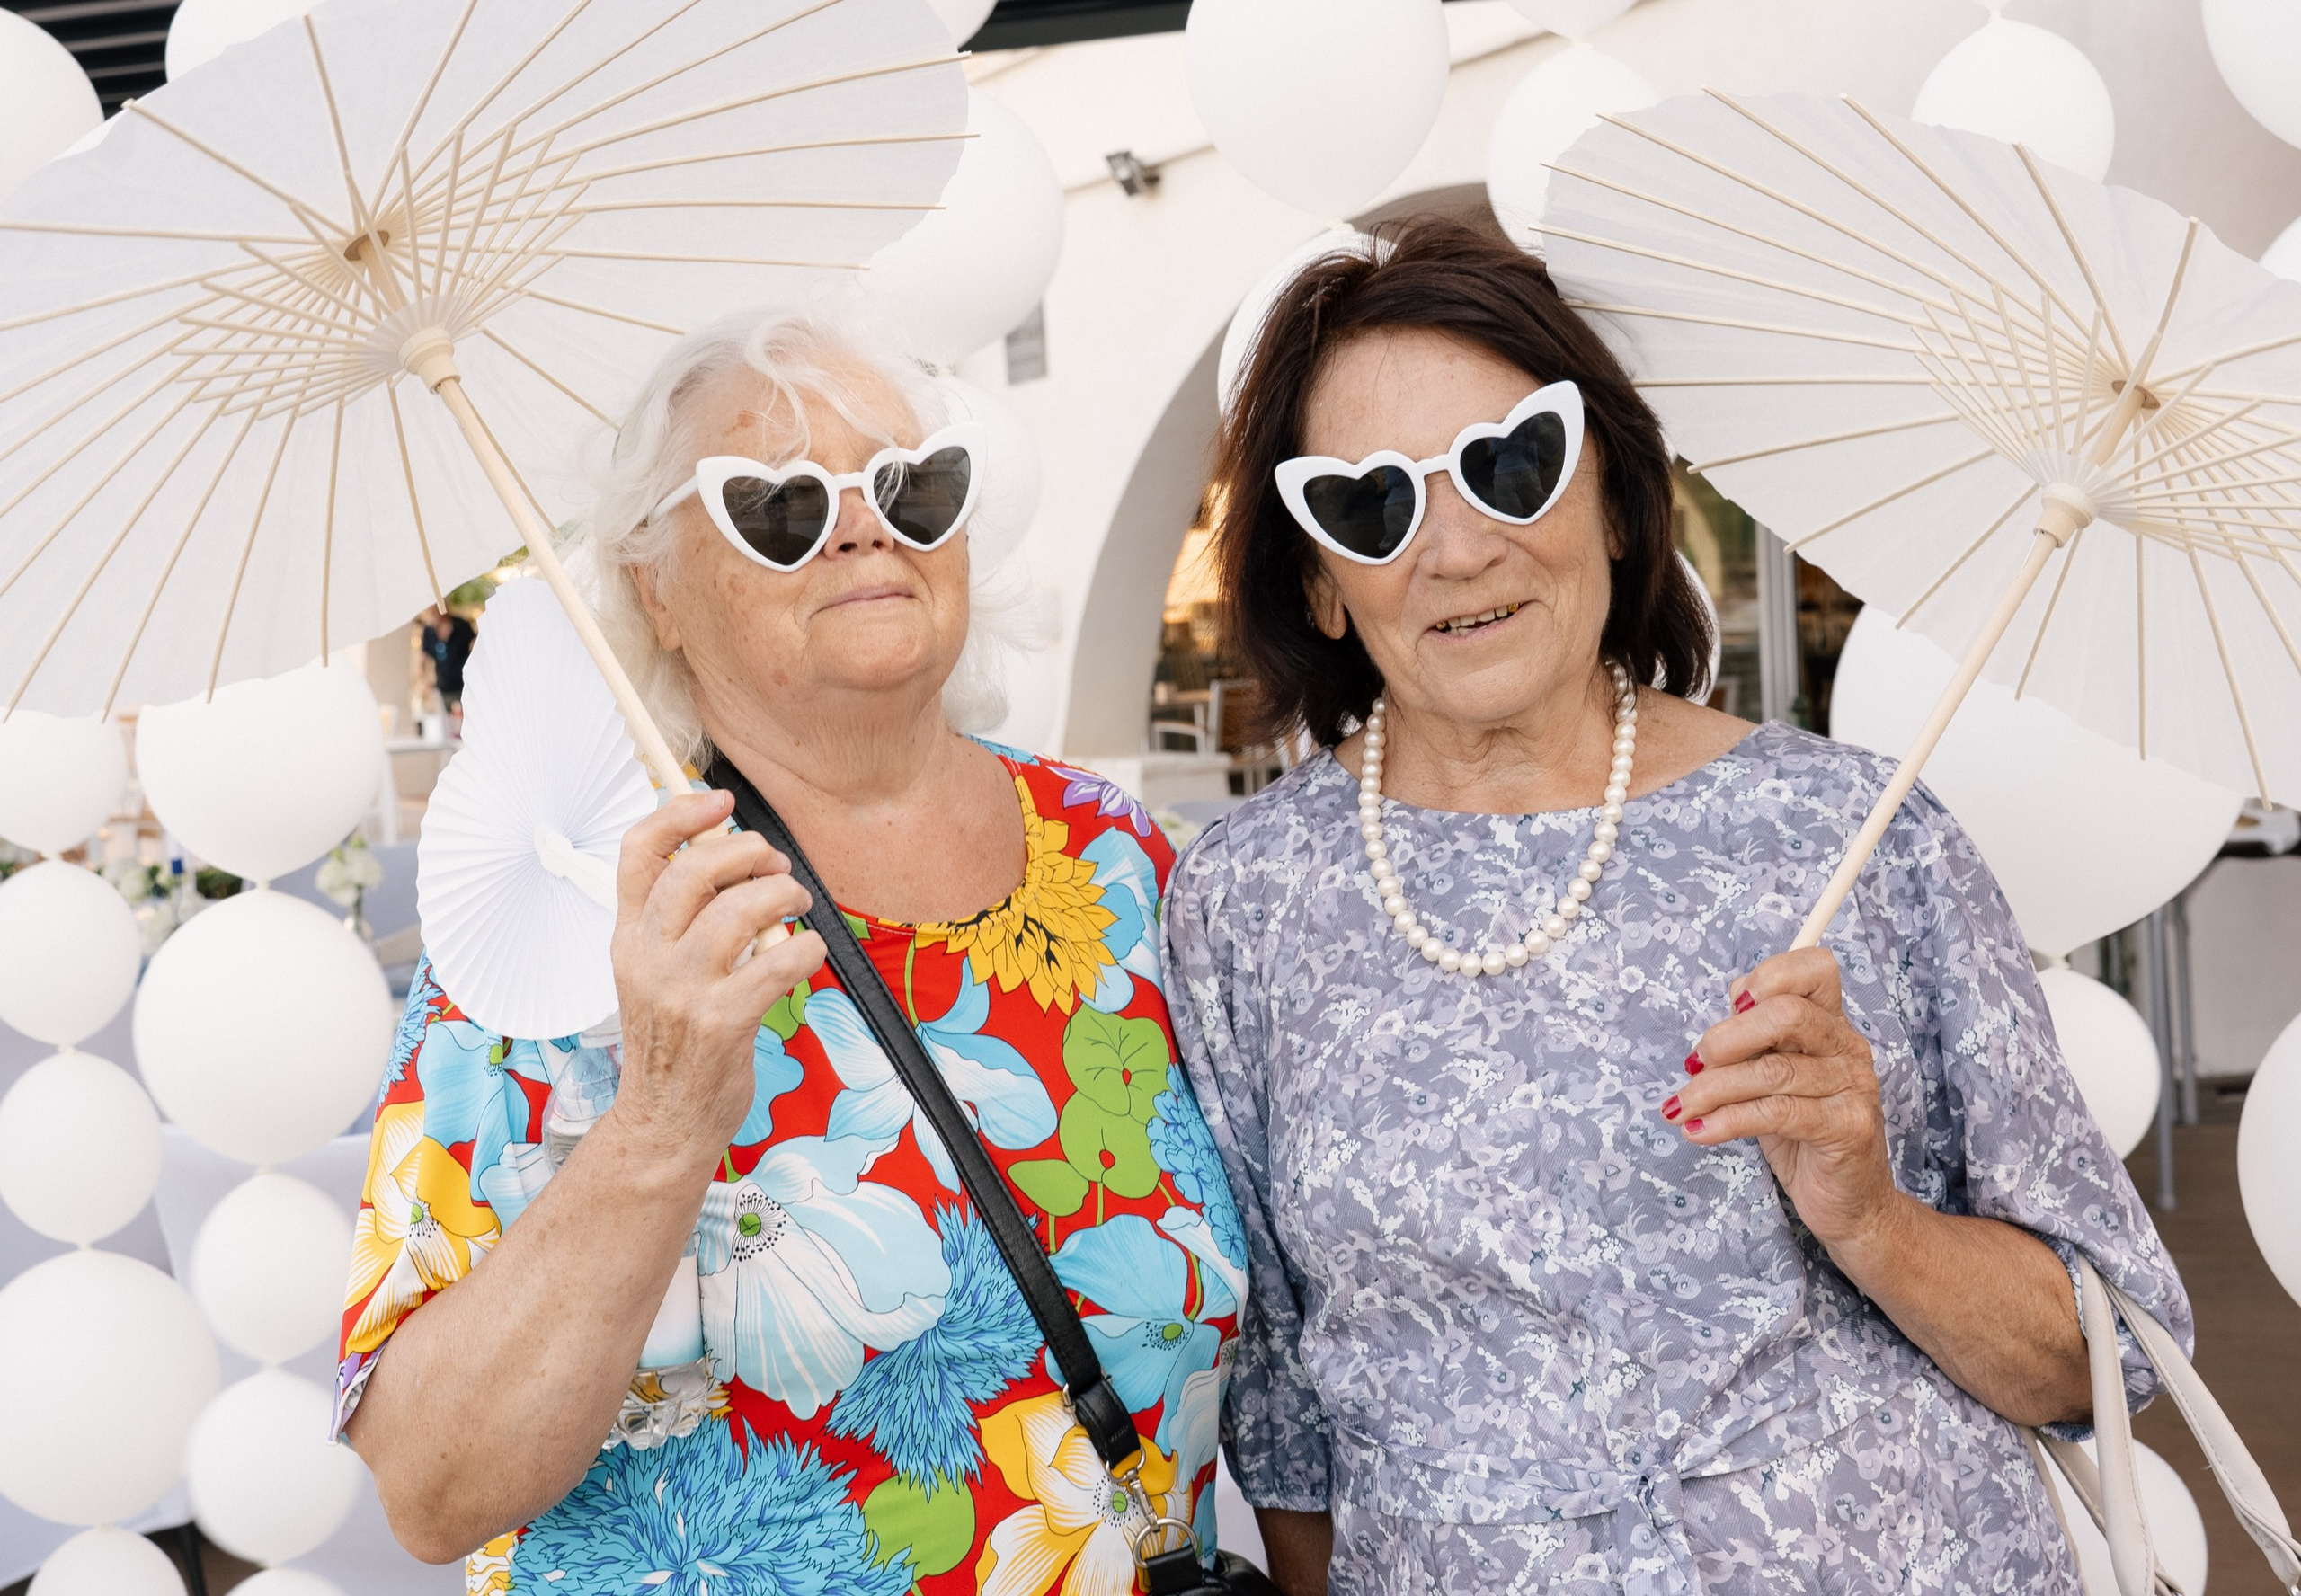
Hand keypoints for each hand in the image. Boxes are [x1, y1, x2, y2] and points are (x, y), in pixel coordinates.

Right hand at [608, 790, 826, 1166]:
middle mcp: (647, 957)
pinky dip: (805, 948)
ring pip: (739, 910)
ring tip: (799, 906)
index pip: (637, 853)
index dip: (680, 814)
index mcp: (628, 938)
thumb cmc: (673, 1045)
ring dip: (783, 896)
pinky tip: (808, 951)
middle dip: (747, 851)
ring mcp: (681, 990)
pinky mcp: (720, 1022)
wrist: (663, 1123)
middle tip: (776, 864)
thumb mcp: (654, 975)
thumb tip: (737, 863)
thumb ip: (681, 922)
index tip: (720, 801)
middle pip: (693, 870)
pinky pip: (776, 963)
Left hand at [1665, 947, 1902, 1254]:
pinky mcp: (1847, 1128)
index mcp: (1830, 1024)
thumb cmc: (1801, 1134)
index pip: (1814, 968)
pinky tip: (1698, 1131)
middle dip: (1727, 1036)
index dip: (1769, 975)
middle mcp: (1847, 1048)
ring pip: (1771, 1071)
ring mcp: (1853, 1087)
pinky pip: (1776, 1113)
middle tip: (1695, 1064)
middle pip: (1787, 1013)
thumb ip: (1754, 1038)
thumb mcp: (1771, 1077)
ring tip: (1681, 1108)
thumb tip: (1726, 1005)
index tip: (1730, 1006)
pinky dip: (1727, 1121)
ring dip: (1711, 1089)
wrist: (1849, 1202)